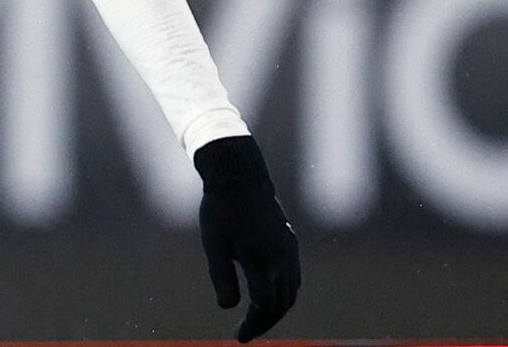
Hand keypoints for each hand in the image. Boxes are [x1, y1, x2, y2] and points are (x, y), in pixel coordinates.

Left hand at [194, 135, 300, 341]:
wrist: (239, 176)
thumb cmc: (221, 209)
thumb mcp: (213, 243)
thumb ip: (222, 276)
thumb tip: (227, 307)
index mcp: (262, 261)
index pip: (264, 306)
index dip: (253, 325)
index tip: (238, 337)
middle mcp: (282, 259)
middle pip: (281, 304)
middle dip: (264, 323)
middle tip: (246, 334)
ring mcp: (290, 250)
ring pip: (291, 292)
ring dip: (276, 310)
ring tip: (257, 320)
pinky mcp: (290, 242)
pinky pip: (293, 277)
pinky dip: (284, 293)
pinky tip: (270, 296)